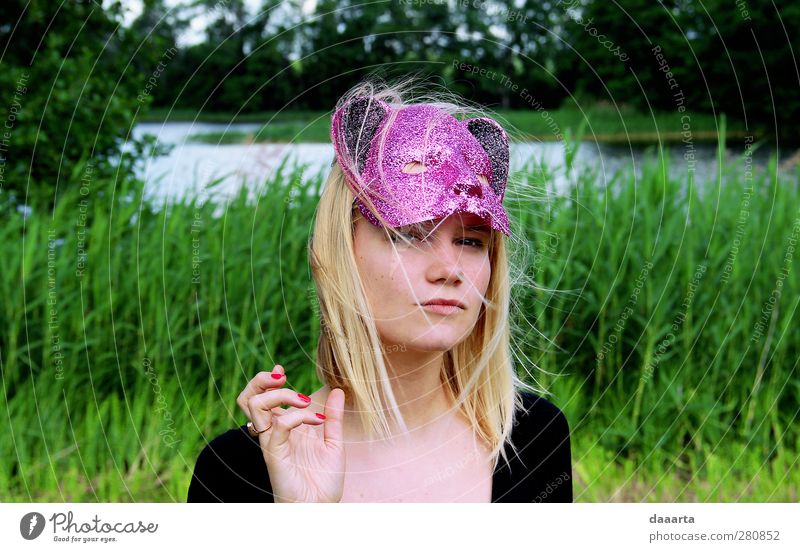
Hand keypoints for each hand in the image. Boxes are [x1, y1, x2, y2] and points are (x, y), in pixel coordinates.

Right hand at [236, 364, 345, 502]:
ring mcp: (271, 442)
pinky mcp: (274, 454)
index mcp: (284, 428)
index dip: (266, 380)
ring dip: (280, 395)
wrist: (320, 509)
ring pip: (255, 406)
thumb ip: (333, 418)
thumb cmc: (324, 482)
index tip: (281, 369)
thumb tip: (338, 391)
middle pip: (249, 398)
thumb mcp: (334, 443)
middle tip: (283, 378)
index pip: (263, 398)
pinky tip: (316, 421)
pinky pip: (278, 425)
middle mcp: (273, 432)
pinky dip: (297, 416)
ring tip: (303, 400)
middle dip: (261, 380)